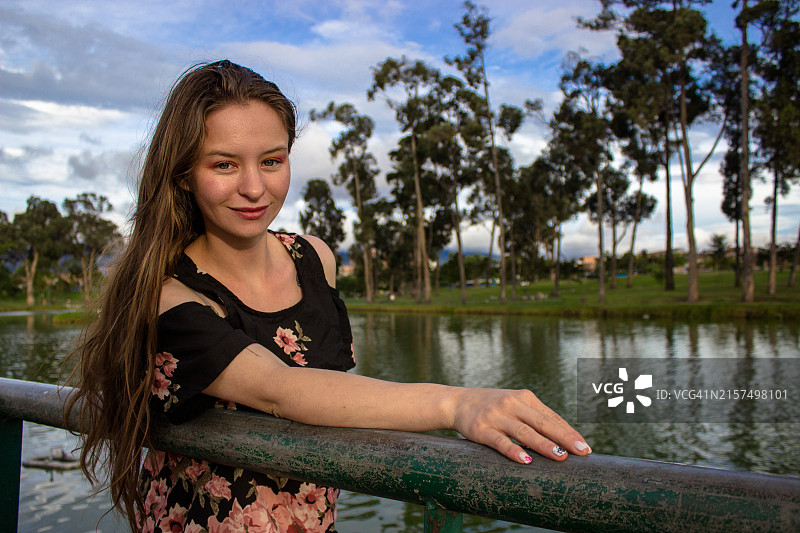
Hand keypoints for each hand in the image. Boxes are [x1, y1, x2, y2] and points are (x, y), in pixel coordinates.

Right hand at [449, 388, 590, 462]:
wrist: (457, 402)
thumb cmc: (492, 406)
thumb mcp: (514, 404)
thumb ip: (534, 417)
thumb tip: (563, 439)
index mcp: (524, 397)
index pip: (551, 416)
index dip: (569, 432)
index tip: (585, 446)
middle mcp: (512, 404)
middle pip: (542, 423)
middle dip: (564, 438)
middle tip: (581, 451)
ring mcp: (496, 416)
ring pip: (525, 432)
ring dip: (544, 445)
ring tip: (560, 456)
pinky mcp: (481, 429)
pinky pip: (500, 441)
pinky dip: (513, 451)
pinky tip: (525, 460)